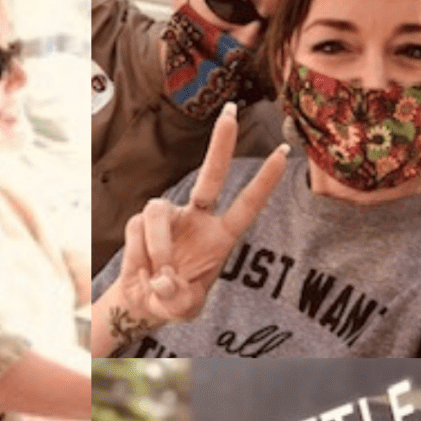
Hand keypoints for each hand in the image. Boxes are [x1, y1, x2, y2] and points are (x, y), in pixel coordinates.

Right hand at [116, 103, 288, 326]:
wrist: (141, 303)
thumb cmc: (172, 301)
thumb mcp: (183, 310)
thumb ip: (179, 299)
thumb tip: (165, 277)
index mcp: (220, 238)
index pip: (246, 205)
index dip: (264, 181)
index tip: (283, 151)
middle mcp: (197, 219)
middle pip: (211, 175)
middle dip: (220, 143)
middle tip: (230, 110)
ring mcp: (168, 218)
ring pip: (158, 214)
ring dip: (158, 247)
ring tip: (159, 276)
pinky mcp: (139, 223)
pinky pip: (137, 231)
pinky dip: (140, 256)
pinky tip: (144, 274)